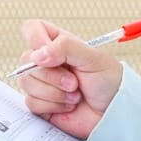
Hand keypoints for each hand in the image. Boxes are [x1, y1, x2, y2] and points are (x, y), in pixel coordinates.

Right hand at [18, 20, 123, 140]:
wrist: (114, 111)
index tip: (51, 55)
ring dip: (55, 93)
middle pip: (26, 60)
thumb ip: (66, 47)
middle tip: (74, 82)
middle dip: (53, 75)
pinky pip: (32, 103)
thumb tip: (38, 55)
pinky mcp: (41, 104)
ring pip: (27, 83)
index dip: (36, 40)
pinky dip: (53, 106)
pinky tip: (69, 105)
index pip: (32, 30)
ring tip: (75, 94)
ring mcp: (43, 83)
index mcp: (59, 44)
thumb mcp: (93, 57)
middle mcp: (47, 62)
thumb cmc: (109, 81)